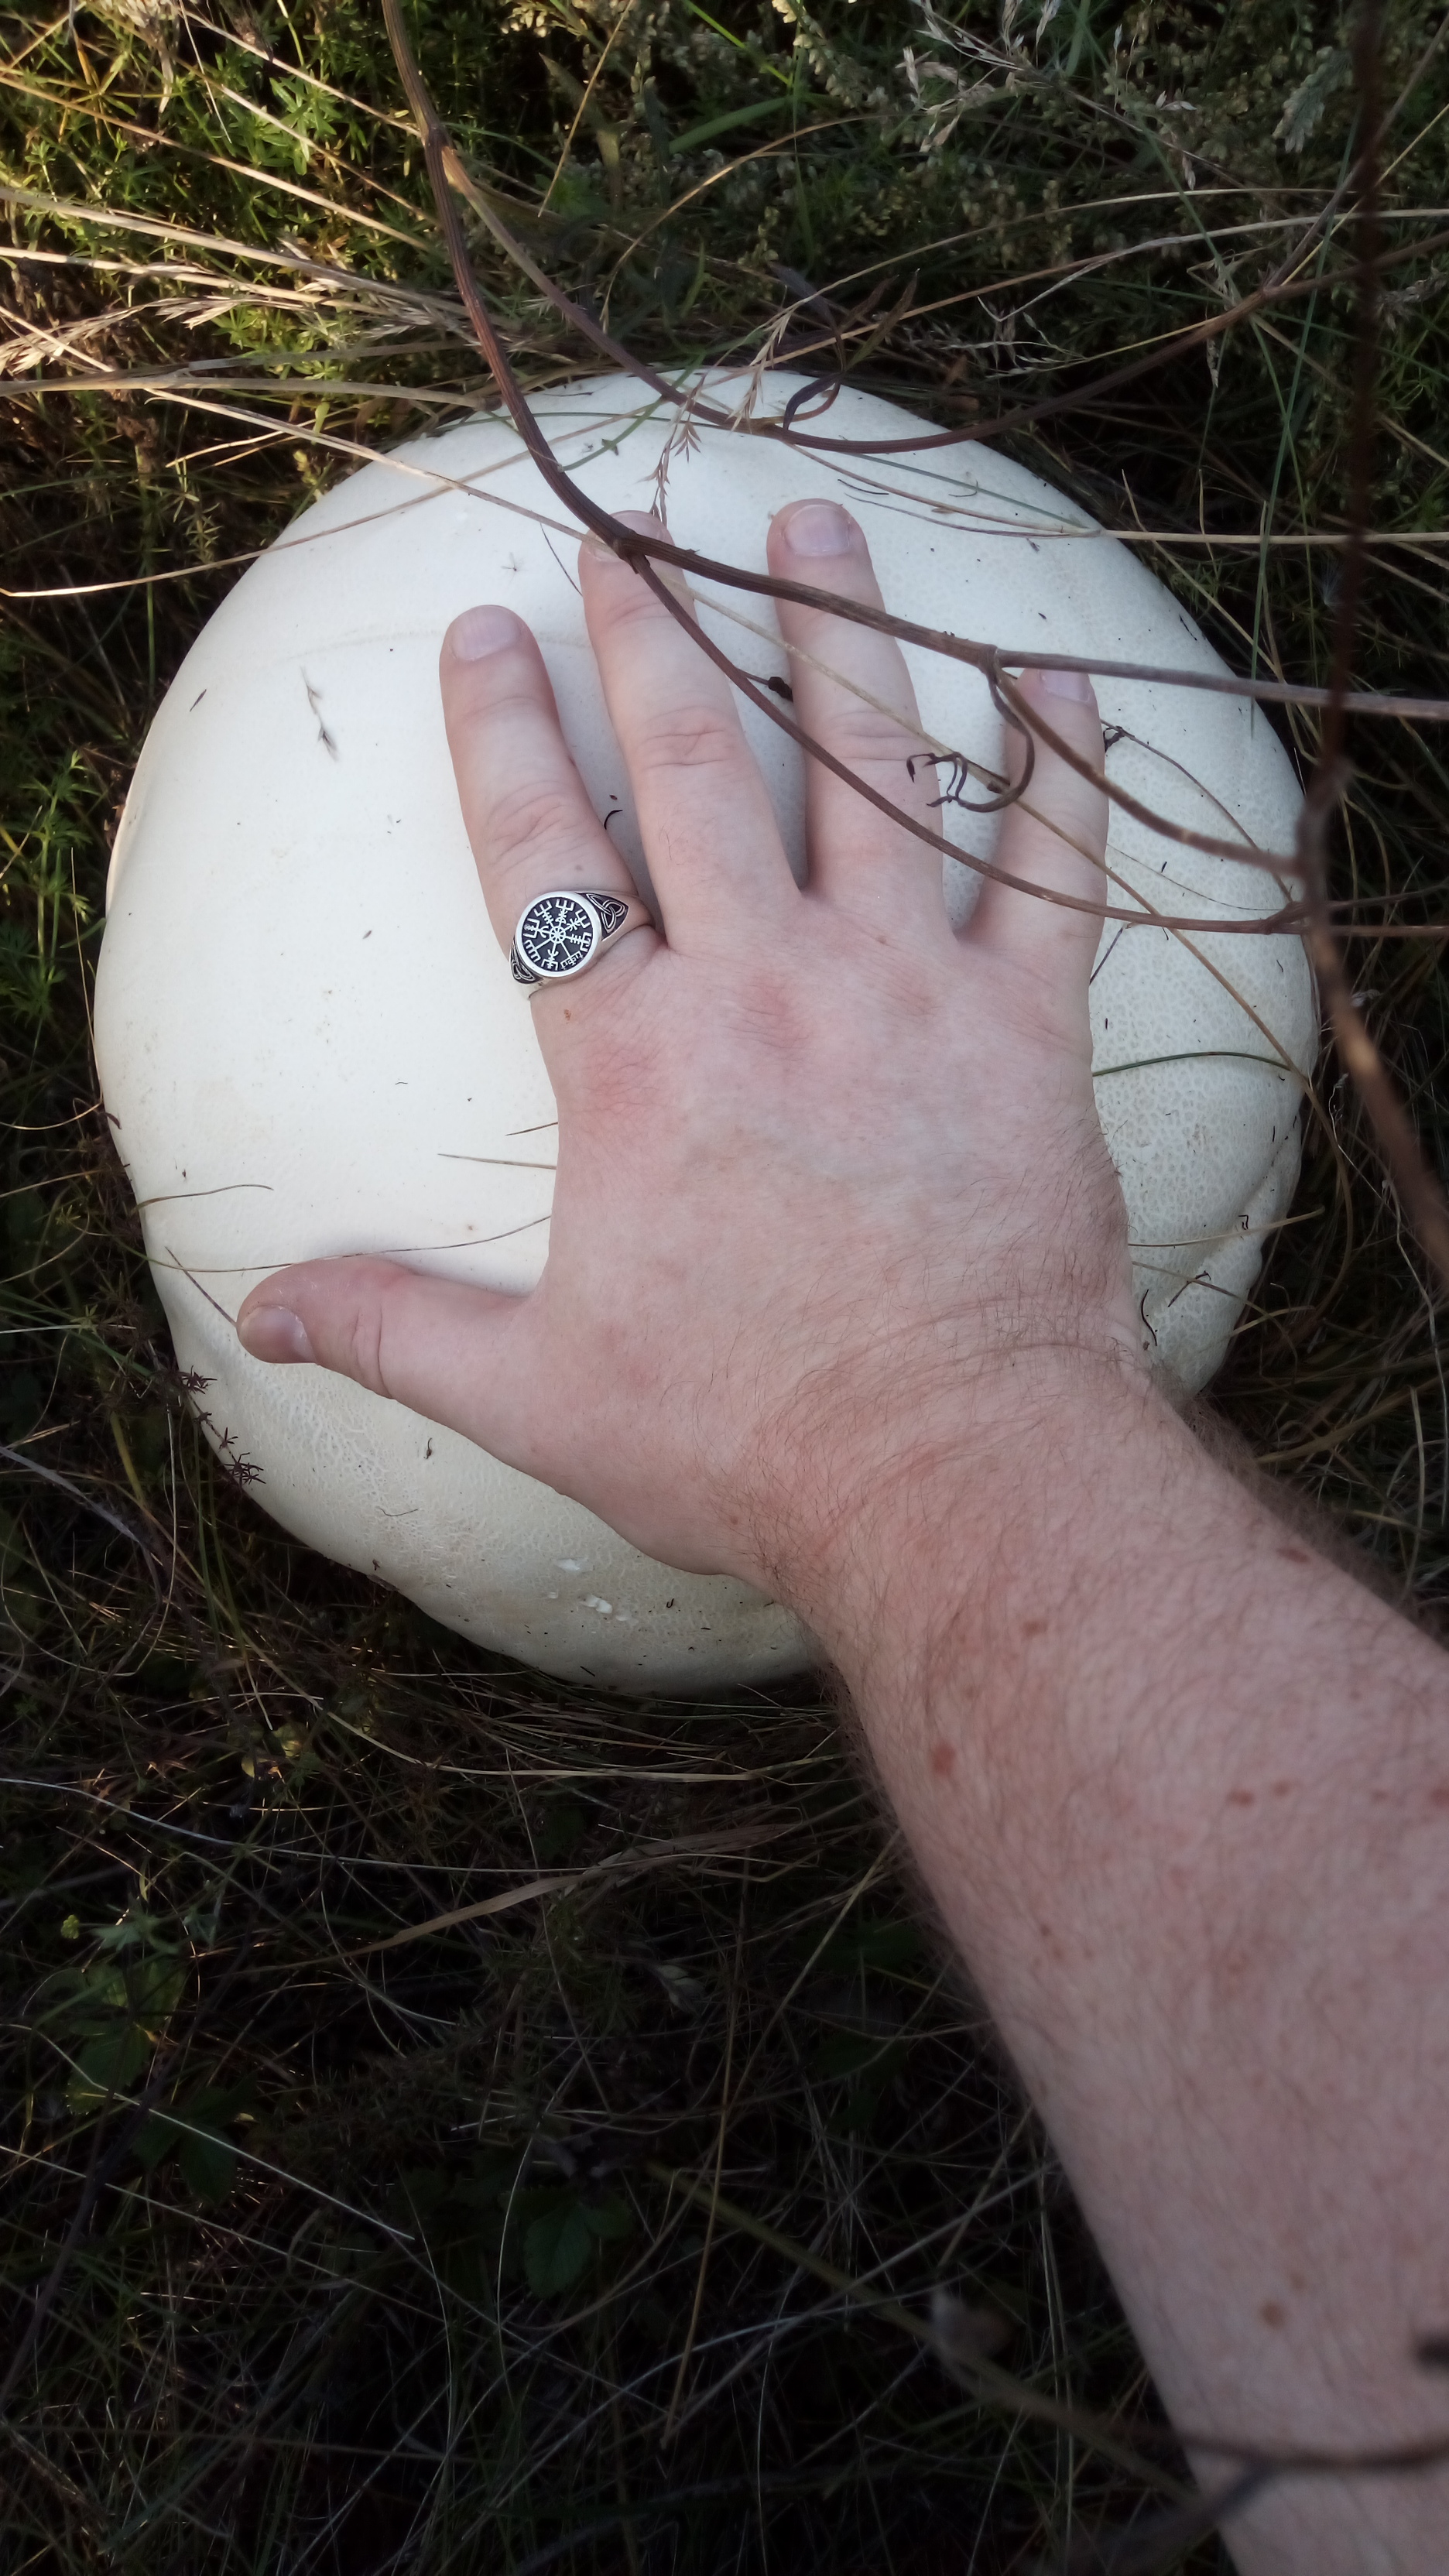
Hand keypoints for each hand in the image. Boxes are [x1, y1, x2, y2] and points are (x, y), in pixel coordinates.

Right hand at [236, 498, 1141, 1617]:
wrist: (953, 1474)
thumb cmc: (745, 1438)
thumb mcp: (537, 1394)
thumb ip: (396, 1331)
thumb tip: (262, 1315)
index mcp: (636, 1060)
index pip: (544, 856)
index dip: (502, 734)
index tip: (481, 629)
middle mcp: (767, 988)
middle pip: (698, 768)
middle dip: (651, 636)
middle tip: (628, 532)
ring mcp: (908, 992)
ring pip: (869, 770)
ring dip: (836, 633)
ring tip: (810, 523)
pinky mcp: (1028, 1029)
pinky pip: (1056, 864)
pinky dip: (1060, 765)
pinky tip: (1052, 672)